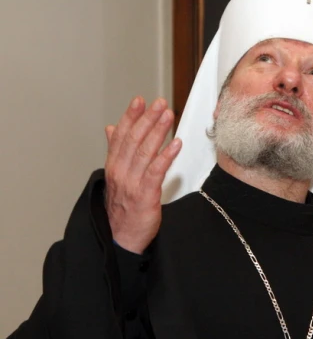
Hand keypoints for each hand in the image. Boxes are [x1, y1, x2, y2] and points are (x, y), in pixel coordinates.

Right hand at [104, 96, 181, 253]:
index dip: (130, 117)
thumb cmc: (122, 207)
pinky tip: (176, 144)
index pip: (121, 136)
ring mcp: (131, 183)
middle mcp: (120, 172)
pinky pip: (156, 172)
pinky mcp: (145, 195)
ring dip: (158, 132)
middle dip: (147, 119)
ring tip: (168, 116)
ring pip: (145, 152)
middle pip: (134, 140)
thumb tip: (111, 128)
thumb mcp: (117, 176)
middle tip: (160, 103)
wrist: (121, 237)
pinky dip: (166, 156)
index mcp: (113, 166)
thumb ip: (116, 151)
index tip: (140, 101)